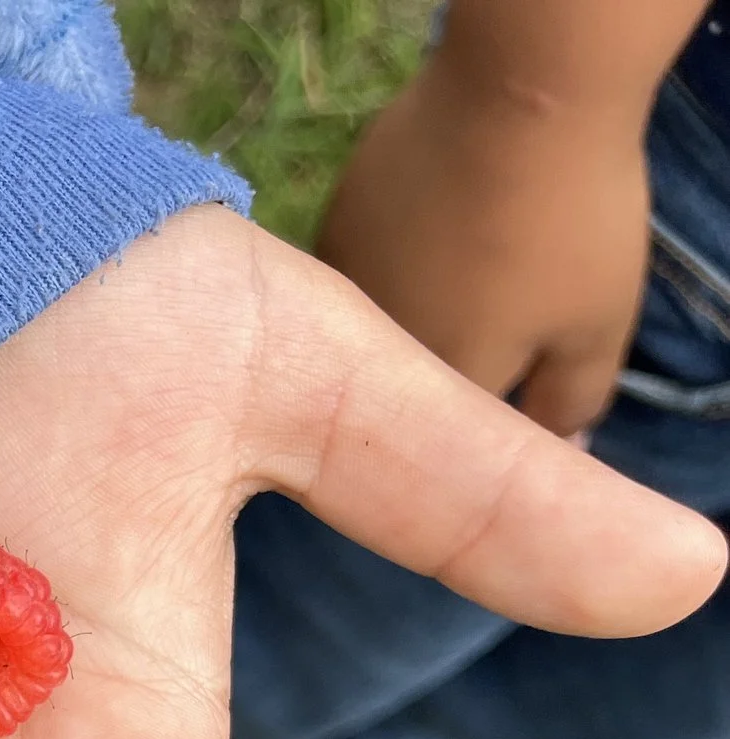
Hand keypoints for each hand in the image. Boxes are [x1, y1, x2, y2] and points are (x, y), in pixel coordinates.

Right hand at [317, 56, 653, 436]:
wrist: (512, 100)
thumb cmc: (565, 224)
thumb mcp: (595, 329)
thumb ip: (568, 407)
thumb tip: (558, 453)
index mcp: (430, 400)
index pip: (452, 453)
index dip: (494, 426)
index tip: (525, 384)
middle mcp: (360, 365)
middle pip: (403, 396)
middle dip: (451, 371)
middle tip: (505, 310)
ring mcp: (337, 296)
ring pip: (373, 335)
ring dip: (414, 318)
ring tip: (469, 266)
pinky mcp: (328, 234)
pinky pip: (361, 274)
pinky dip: (393, 265)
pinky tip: (434, 227)